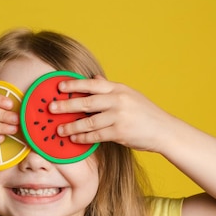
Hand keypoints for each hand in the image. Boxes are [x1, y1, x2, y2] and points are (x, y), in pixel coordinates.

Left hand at [49, 76, 177, 152]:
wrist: (164, 131)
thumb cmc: (145, 114)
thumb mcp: (129, 95)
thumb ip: (110, 88)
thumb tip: (94, 77)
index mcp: (119, 89)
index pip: (93, 84)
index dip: (75, 85)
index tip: (60, 87)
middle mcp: (118, 100)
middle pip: (86, 102)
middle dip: (66, 105)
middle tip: (51, 108)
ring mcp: (119, 116)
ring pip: (89, 121)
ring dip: (72, 126)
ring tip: (59, 129)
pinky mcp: (120, 132)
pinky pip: (96, 135)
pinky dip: (84, 137)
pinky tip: (74, 138)